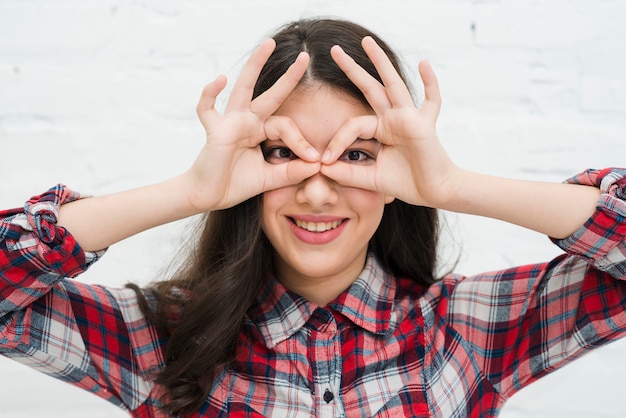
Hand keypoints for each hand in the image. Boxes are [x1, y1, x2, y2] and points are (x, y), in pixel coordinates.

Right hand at [185, 39, 320, 210]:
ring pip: (243, 88)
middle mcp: (247, 121)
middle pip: (270, 94)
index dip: (302, 141)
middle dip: (288, 77)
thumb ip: (292, 172)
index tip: (315, 160)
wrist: (208, 196)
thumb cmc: (235, 184)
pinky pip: (207, 108)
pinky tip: (220, 78)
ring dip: (255, 65)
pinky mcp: (214, 130)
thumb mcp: (271, 179)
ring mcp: (230, 122)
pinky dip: (210, 93)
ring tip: (268, 44)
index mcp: (260, 131)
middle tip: (306, 56)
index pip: (286, 125)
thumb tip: (319, 165)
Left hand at [320, 36, 459, 207]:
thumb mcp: (369, 178)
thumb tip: (320, 167)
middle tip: (333, 49)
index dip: (337, 140)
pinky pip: (431, 100)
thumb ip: (347, 173)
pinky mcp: (424, 124)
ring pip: (393, 84)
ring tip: (367, 41)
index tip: (324, 161)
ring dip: (380, 62)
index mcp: (380, 129)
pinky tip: (423, 63)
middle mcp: (393, 118)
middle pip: (370, 88)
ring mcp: (409, 118)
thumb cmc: (406, 183)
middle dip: (352, 69)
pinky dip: (430, 82)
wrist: (434, 192)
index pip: (353, 124)